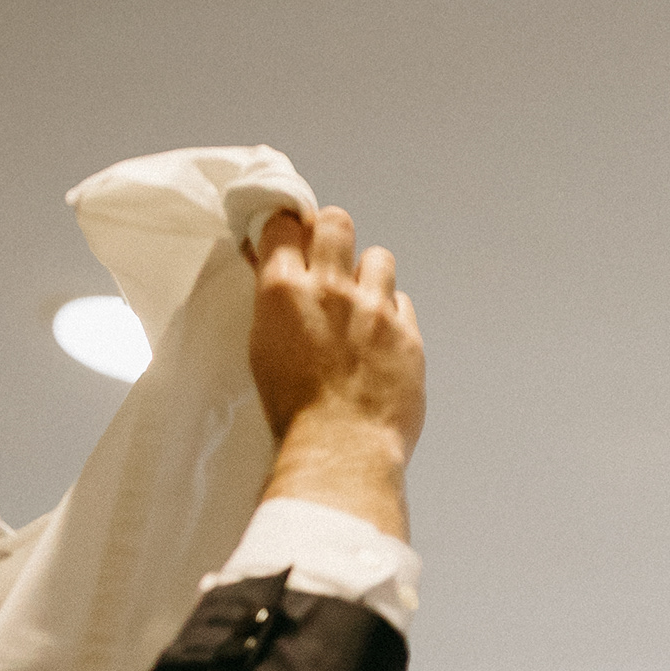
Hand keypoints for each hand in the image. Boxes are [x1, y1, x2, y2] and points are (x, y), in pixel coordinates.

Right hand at [249, 204, 423, 539]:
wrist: (341, 448)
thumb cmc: (293, 410)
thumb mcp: (262, 346)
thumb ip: (274, 300)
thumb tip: (275, 268)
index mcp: (284, 290)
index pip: (286, 222)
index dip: (290, 228)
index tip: (292, 240)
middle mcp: (331, 289)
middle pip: (338, 221)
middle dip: (332, 233)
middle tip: (330, 258)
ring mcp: (374, 309)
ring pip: (378, 257)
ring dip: (369, 273)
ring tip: (361, 304)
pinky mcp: (407, 333)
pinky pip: (402, 302)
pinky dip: (391, 314)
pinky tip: (380, 339)